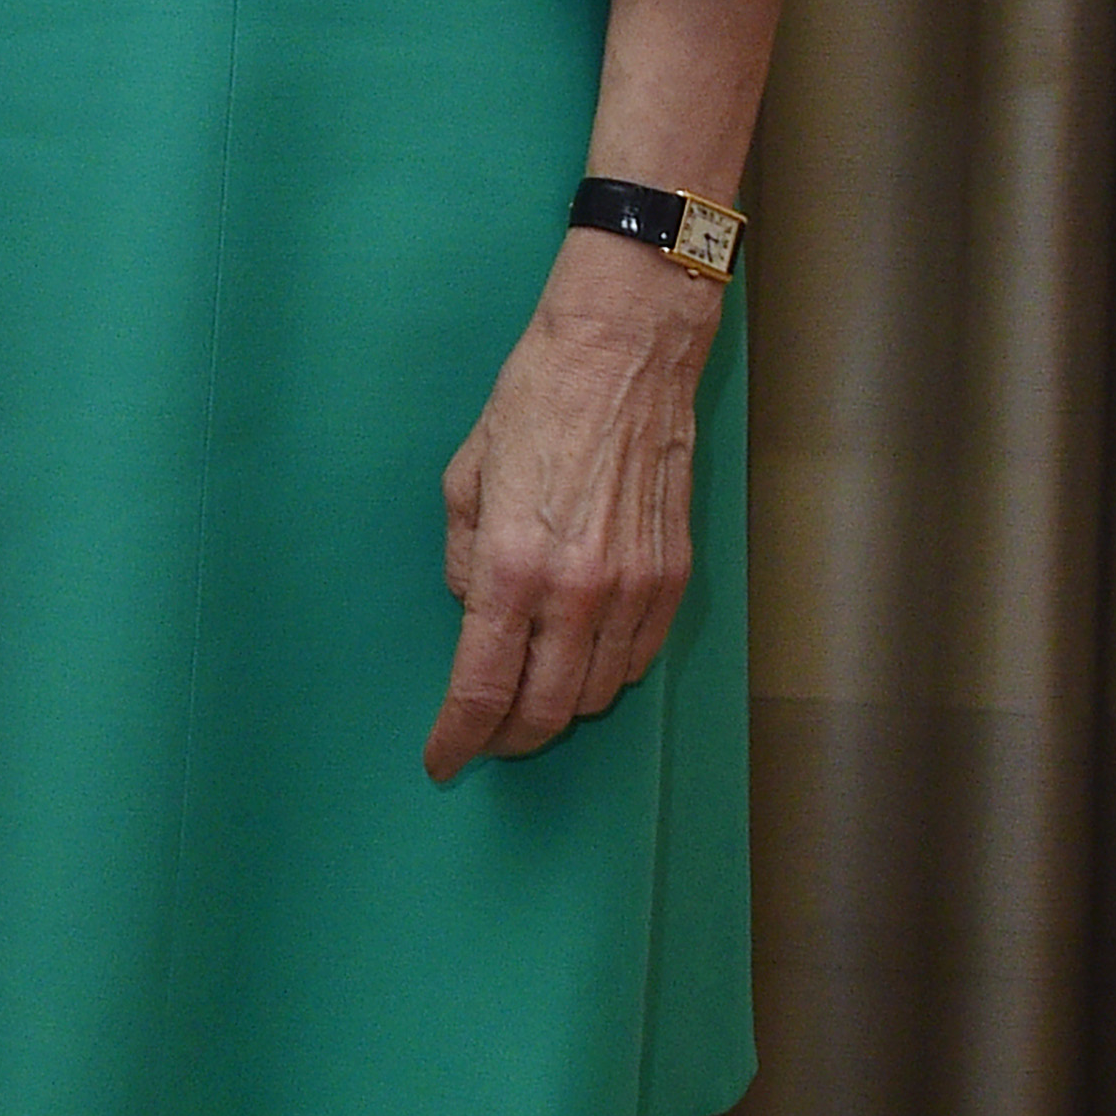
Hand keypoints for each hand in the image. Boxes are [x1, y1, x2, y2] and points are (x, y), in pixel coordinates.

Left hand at [425, 237, 722, 780]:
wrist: (623, 356)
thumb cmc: (536, 399)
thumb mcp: (466, 475)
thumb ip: (464, 558)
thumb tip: (476, 614)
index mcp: (514, 565)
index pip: (483, 687)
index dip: (459, 736)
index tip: (443, 759)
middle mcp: (577, 591)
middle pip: (543, 711)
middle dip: (507, 737)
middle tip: (484, 737)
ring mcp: (633, 590)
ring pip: (594, 695)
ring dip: (556, 708)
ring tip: (528, 695)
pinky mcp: (673, 580)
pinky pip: (636, 662)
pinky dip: (603, 677)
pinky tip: (580, 660)